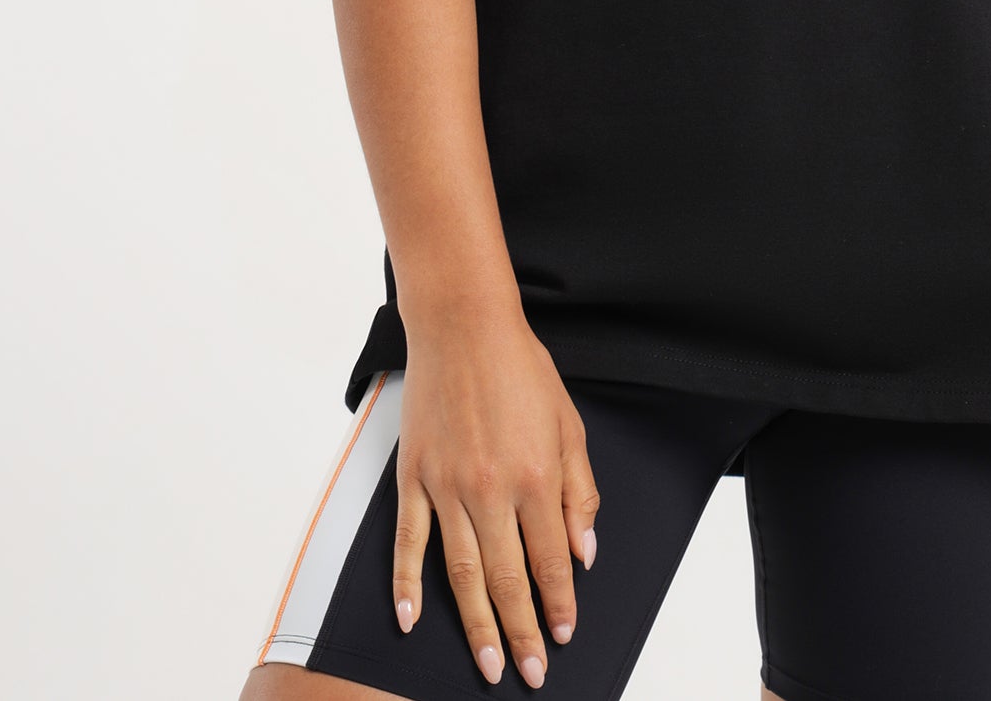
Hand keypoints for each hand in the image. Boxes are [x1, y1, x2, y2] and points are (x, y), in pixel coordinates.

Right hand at [392, 288, 600, 686]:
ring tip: (486, 663)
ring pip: (460, 574)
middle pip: (507, 579)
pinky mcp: (413, 477)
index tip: (563, 636)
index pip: (550, 561)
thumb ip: (580, 492)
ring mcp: (446, 487)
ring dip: (475, 624)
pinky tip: (411, 621)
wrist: (463, 325)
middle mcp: (491, 489)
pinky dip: (406, 586)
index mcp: (536, 476)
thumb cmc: (521, 369)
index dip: (558, 605)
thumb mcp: (568, 424)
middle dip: (520, 633)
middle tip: (529, 673)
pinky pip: (409, 543)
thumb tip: (584, 554)